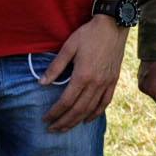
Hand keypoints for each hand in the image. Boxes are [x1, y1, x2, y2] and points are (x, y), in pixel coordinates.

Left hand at [41, 16, 127, 132]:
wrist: (113, 26)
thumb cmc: (89, 34)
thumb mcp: (69, 47)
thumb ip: (55, 67)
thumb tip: (41, 83)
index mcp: (82, 75)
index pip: (65, 101)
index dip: (54, 113)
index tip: (45, 119)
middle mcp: (95, 84)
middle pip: (77, 110)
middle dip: (63, 122)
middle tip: (52, 130)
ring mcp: (106, 84)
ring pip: (90, 110)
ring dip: (76, 121)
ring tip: (65, 128)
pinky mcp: (113, 81)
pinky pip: (105, 103)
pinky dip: (95, 114)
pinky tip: (87, 119)